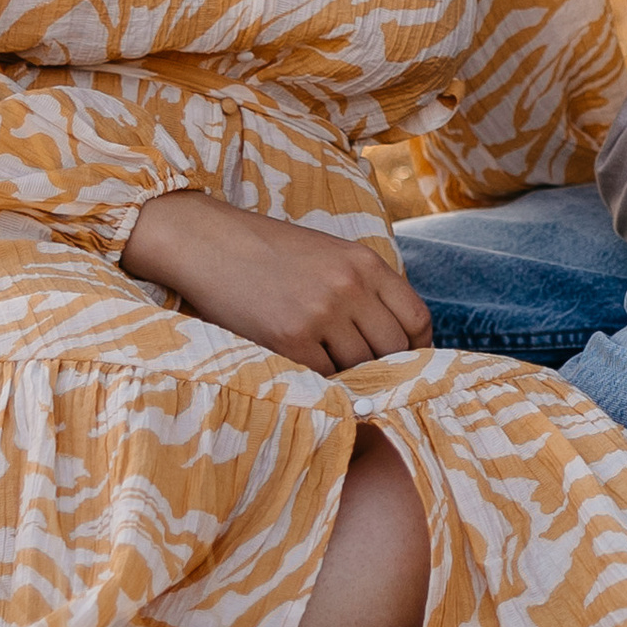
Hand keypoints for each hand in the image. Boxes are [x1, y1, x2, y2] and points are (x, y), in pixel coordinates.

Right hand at [122, 189, 432, 374]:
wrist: (208, 244)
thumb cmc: (269, 253)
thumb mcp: (330, 255)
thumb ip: (364, 289)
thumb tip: (396, 340)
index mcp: (365, 263)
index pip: (416, 318)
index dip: (418, 348)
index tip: (408, 361)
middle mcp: (350, 287)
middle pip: (394, 348)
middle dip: (386, 367)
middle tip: (369, 376)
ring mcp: (321, 313)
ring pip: (361, 366)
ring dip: (351, 375)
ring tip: (331, 369)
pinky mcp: (289, 339)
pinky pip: (326, 377)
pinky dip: (323, 382)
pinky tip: (309, 371)